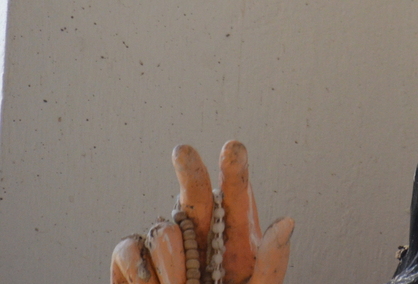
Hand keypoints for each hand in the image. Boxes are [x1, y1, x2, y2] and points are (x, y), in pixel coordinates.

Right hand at [111, 141, 293, 283]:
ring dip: (174, 264)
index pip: (237, 197)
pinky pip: (129, 250)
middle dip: (190, 170)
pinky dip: (141, 269)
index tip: (233, 149)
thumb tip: (287, 221)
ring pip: (164, 231)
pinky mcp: (132, 259)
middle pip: (195, 192)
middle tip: (183, 152)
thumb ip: (271, 263)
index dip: (235, 172)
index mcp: (236, 237)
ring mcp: (165, 243)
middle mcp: (200, 232)